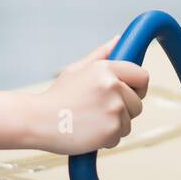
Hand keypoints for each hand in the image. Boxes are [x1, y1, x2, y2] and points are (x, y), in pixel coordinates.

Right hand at [28, 33, 148, 154]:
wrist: (38, 120)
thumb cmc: (57, 96)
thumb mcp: (77, 70)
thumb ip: (102, 55)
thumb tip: (119, 40)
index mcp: (106, 68)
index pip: (142, 76)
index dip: (137, 87)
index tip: (128, 92)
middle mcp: (113, 86)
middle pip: (137, 103)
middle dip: (124, 109)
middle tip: (98, 110)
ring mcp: (114, 109)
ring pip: (128, 122)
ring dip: (113, 125)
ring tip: (89, 121)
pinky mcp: (111, 130)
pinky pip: (119, 137)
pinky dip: (105, 139)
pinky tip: (87, 132)